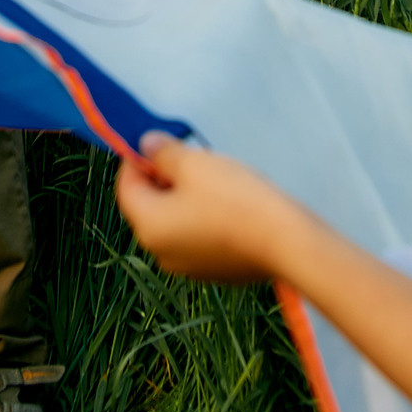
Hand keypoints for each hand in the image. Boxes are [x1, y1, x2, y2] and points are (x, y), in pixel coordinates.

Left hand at [115, 133, 301, 282]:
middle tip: (190, 155)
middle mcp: (160, 253)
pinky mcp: (214, 271)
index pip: (125, 187)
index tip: (158, 140)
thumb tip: (146, 145)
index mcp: (148, 227)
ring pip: (174, 221)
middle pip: (149, 205)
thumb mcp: (194, 164)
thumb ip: (163, 153)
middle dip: (163, 177)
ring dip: (184, 196)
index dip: (136, 158)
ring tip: (213, 176)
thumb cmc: (234, 198)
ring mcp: (188, 266)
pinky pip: (197, 236)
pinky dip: (203, 217)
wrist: (286, 240)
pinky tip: (229, 202)